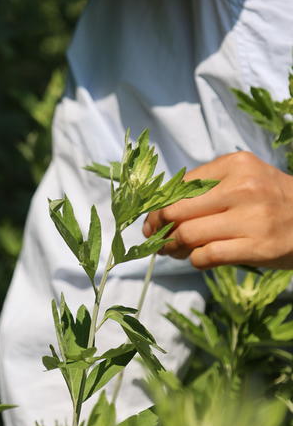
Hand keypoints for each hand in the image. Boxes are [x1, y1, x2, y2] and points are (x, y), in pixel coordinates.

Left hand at [143, 151, 292, 269]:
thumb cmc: (273, 200)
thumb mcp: (246, 179)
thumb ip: (208, 187)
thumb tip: (161, 210)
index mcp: (237, 165)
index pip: (181, 186)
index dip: (159, 206)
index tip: (152, 220)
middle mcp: (243, 188)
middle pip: (179, 211)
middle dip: (160, 228)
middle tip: (156, 238)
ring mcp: (252, 218)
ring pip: (189, 235)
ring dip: (173, 247)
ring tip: (173, 251)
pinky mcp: (258, 247)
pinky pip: (207, 255)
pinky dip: (195, 260)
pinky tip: (199, 258)